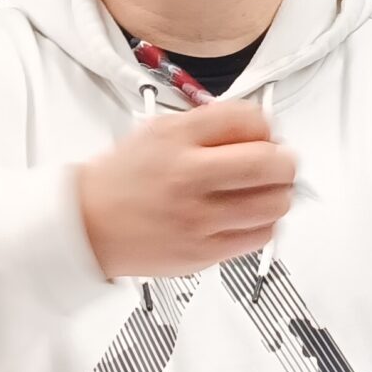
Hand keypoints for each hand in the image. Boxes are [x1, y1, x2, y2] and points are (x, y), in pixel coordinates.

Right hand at [75, 99, 295, 278]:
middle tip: (279, 163)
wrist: (87, 225)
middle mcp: (187, 176)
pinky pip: (260, 236)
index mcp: (176, 138)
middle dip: (285, 161)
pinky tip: (249, 217)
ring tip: (265, 191)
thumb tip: (262, 128)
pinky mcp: (203, 252)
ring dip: (279, 193)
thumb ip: (209, 125)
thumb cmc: (124, 180)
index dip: (267, 126)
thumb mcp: (159, 132)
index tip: (265, 134)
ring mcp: (197, 218)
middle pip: (270, 163)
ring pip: (274, 203)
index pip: (248, 119)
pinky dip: (265, 223)